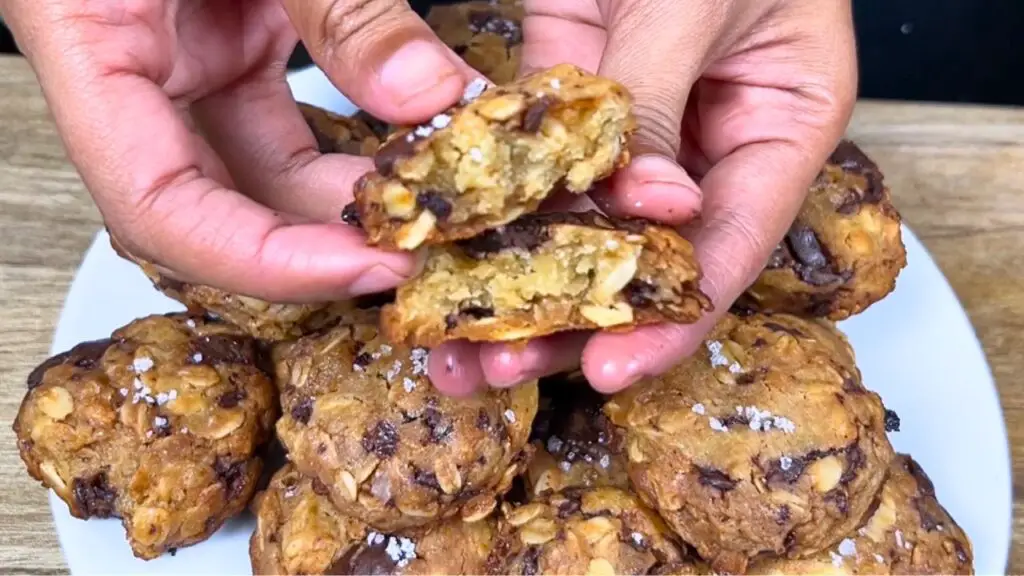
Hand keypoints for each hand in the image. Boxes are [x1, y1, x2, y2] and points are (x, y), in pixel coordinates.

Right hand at [0, 0, 479, 301]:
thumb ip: (343, 5)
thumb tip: (434, 97)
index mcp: (86, 35)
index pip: (155, 202)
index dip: (259, 258)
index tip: (362, 267)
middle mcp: (128, 66)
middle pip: (213, 203)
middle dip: (316, 238)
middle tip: (418, 248)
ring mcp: (181, 59)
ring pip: (256, 171)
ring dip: (340, 199)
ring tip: (428, 207)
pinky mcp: (231, 43)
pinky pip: (285, 122)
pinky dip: (346, 146)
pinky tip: (406, 153)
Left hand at [428, 0, 856, 393]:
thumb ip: (656, 97)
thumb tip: (636, 208)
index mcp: (781, 117)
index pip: (729, 241)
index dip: (669, 313)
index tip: (608, 369)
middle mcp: (708, 127)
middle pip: (642, 246)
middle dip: (569, 312)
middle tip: (498, 361)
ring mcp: (636, 104)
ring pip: (577, 208)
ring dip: (515, 268)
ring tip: (453, 331)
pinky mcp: (573, 71)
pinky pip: (528, 143)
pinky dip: (487, 188)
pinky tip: (442, 238)